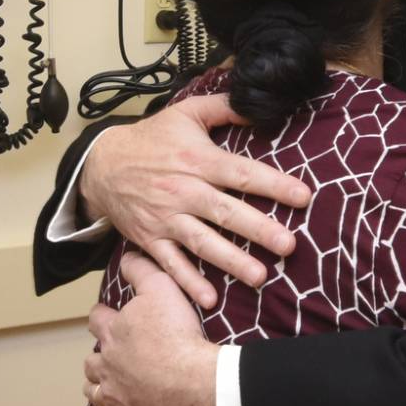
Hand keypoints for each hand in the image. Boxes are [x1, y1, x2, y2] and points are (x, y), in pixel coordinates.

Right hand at [79, 96, 311, 307]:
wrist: (102, 165)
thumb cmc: (150, 139)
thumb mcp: (186, 113)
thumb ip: (224, 108)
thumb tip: (259, 106)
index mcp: (197, 160)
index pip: (241, 172)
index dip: (273, 184)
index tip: (303, 196)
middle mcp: (183, 191)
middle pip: (226, 212)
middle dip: (258, 229)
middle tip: (288, 245)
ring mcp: (166, 218)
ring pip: (202, 242)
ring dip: (231, 261)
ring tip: (259, 276)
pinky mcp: (151, 238)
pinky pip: (171, 263)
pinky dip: (188, 282)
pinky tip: (210, 299)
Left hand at [83, 252, 219, 405]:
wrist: (195, 387)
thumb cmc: (179, 337)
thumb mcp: (162, 289)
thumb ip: (141, 271)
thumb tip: (126, 258)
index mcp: (113, 333)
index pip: (97, 320)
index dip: (102, 317)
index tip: (108, 317)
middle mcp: (106, 366)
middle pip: (91, 361)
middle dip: (100, 357)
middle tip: (114, 356)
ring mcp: (113, 397)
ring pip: (94, 391)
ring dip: (100, 387)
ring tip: (112, 385)